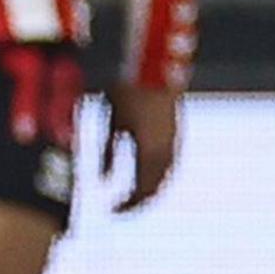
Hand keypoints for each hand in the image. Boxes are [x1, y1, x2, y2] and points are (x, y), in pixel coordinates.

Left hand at [100, 82, 179, 212]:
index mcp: (152, 149)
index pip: (143, 190)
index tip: (112, 212)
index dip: (128, 205)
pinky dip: (152, 170)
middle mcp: (167, 147)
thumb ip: (107, 153)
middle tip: (122, 208)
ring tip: (131, 195)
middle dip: (140, 199)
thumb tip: (101, 180)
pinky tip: (131, 171)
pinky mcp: (173, 129)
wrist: (154, 62)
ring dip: (148, 186)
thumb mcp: (113, 122)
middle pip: (157, 184)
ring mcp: (173, 137)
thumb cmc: (129, 89)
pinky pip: (166, 159)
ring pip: (164, 173)